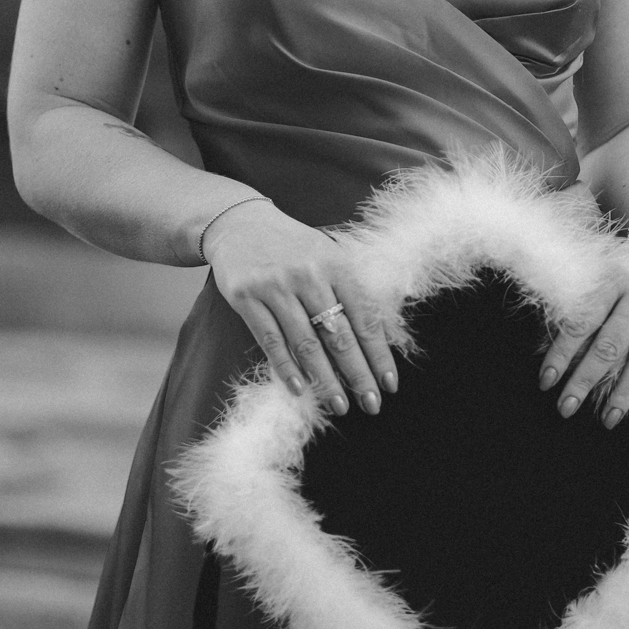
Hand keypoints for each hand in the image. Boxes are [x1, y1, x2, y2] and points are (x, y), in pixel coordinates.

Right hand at [205, 202, 396, 415]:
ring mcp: (276, 286)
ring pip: (306, 343)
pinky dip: (286, 368)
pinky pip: (270, 340)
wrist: (239, 223)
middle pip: (339, 334)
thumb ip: (351, 289)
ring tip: (341, 406)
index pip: (365, 316)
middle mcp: (308, 274)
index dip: (379, 353)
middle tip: (372, 404)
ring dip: (326, 380)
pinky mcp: (246, 297)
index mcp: (336, 263)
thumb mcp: (328, 254)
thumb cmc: (293, 245)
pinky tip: (300, 389)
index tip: (390, 383)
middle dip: (358, 374)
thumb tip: (382, 335)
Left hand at [539, 221, 628, 425]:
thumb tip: (559, 348)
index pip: (581, 321)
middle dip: (585, 381)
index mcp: (613, 273)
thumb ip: (588, 299)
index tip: (546, 382)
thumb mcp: (605, 266)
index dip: (561, 354)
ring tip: (607, 418)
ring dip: (623, 393)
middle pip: (610, 345)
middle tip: (566, 408)